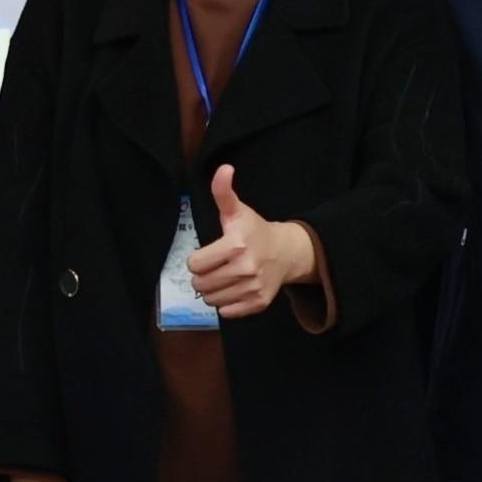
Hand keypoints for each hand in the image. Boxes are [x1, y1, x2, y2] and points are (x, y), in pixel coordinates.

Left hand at [185, 164, 319, 320]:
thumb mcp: (237, 210)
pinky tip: (234, 288)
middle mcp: (245, 269)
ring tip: (224, 277)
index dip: (197, 259)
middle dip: (203, 276)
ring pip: (211, 300)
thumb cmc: (255, 231)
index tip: (208, 253)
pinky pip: (226, 312)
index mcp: (235, 245)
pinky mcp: (258, 303)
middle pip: (200, 284)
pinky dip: (226, 303)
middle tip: (215, 266)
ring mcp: (252, 288)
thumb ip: (223, 192)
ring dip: (213, 290)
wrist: (286, 252)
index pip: (195, 264)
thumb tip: (223, 168)